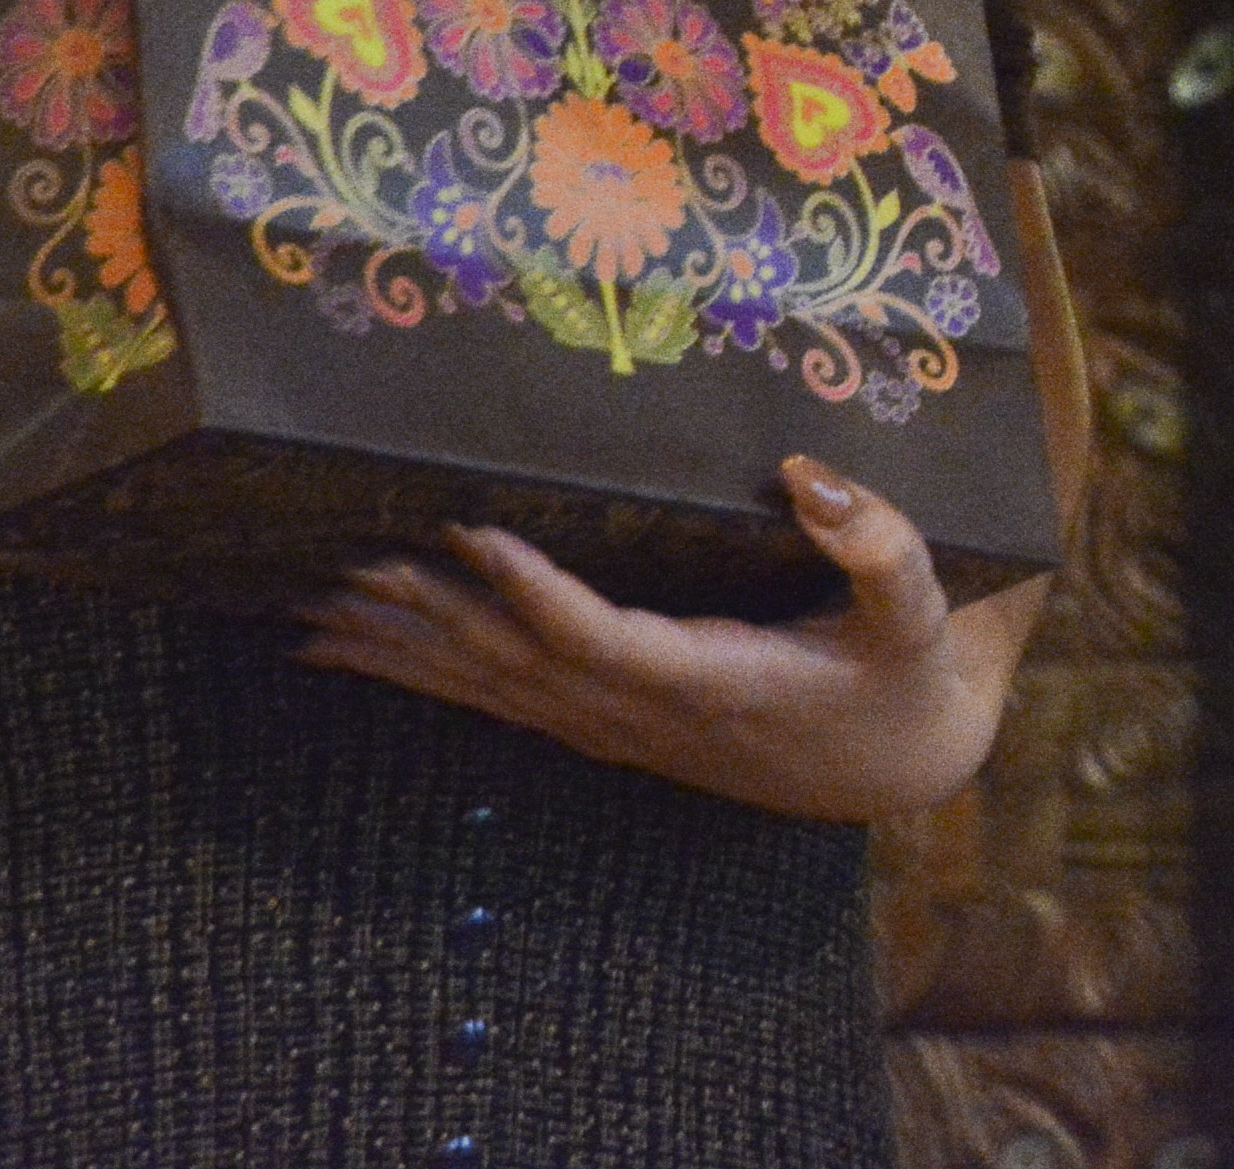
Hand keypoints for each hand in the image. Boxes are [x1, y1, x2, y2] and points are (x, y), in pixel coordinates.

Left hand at [292, 457, 1039, 822]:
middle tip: (340, 559)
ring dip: (400, 649)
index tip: (467, 531)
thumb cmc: (905, 673)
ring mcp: (615, 726)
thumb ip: (879, 544)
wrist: (895, 761)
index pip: (599, 636)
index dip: (531, 590)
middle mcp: (644, 713)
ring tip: (312, 607)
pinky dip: (418, 675)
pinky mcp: (604, 723)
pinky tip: (354, 654)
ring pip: (487, 689)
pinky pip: (494, 700)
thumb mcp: (920, 611)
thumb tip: (810, 472)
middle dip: (424, 615)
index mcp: (714, 680)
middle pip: (512, 666)